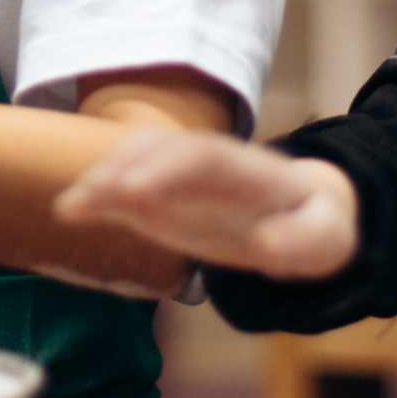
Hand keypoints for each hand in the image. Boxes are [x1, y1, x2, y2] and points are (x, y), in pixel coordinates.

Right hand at [52, 128, 359, 279]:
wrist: (304, 211)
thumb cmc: (315, 225)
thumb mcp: (326, 239)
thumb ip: (302, 242)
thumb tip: (266, 247)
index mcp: (249, 169)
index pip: (205, 158)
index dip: (167, 169)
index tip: (136, 191)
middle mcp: (208, 162)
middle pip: (163, 150)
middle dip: (125, 167)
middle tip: (90, 196)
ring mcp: (182, 174)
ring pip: (138, 158)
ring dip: (104, 176)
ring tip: (72, 207)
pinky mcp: (165, 194)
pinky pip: (128, 185)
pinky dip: (99, 193)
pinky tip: (70, 211)